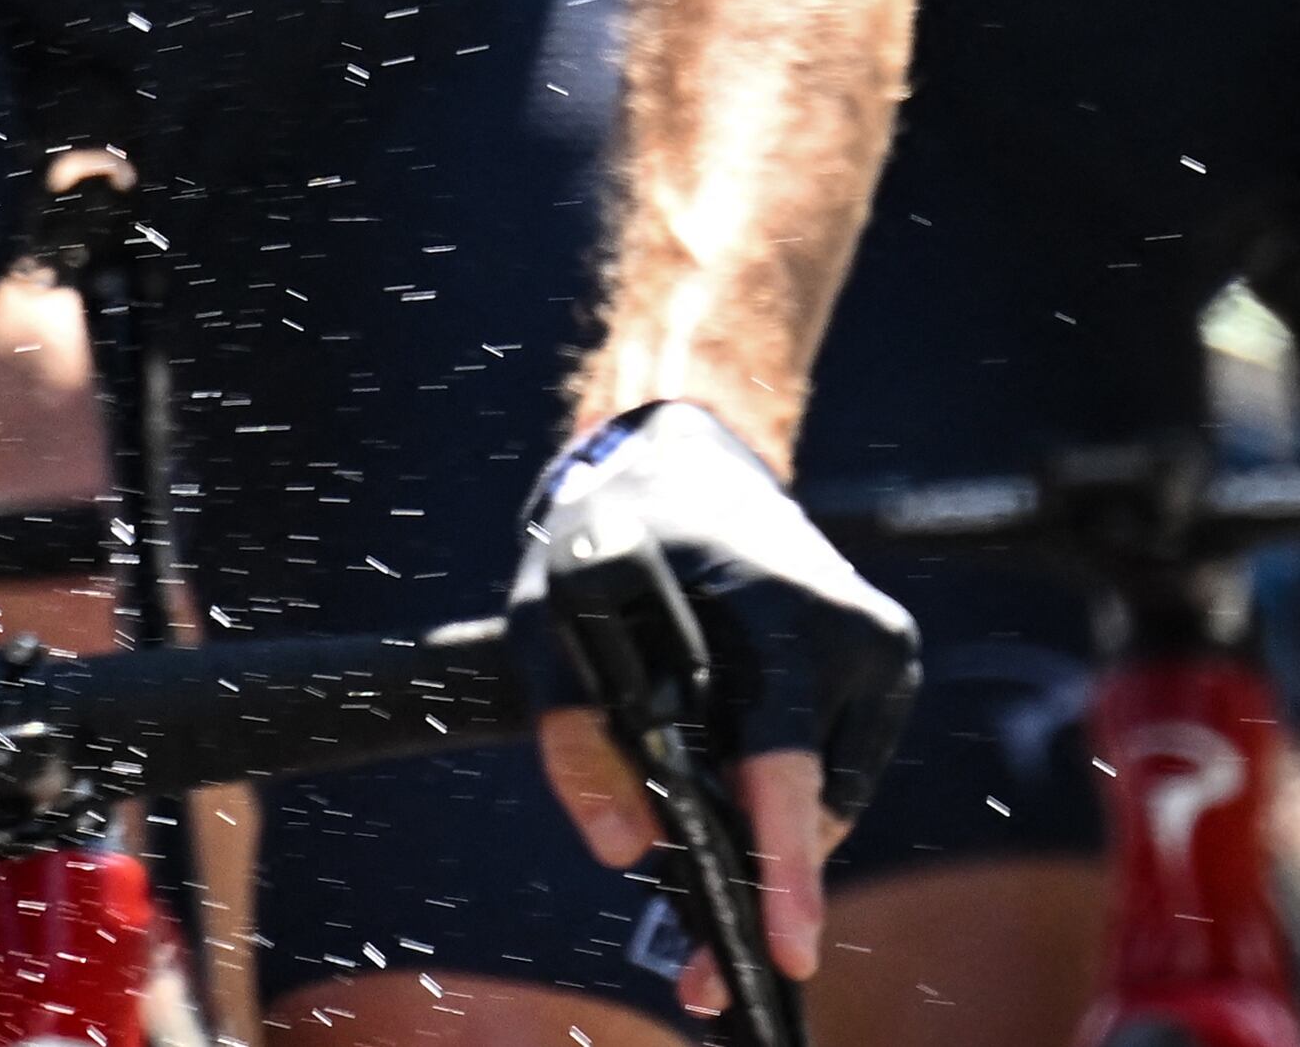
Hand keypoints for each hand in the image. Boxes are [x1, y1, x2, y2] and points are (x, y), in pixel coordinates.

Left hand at [514, 401, 912, 1011]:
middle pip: (810, 800)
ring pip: (825, 796)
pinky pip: (836, 768)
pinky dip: (786, 797)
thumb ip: (571, 728)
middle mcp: (848, 628)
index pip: (780, 759)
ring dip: (769, 845)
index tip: (782, 944)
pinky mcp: (886, 663)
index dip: (779, 862)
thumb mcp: (550, 616)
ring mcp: (879, 646)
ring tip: (700, 885)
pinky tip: (737, 799)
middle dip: (759, 889)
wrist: (684, 462)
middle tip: (699, 972)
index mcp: (773, 612)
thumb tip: (619, 846)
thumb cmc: (608, 537)